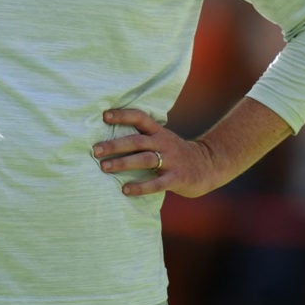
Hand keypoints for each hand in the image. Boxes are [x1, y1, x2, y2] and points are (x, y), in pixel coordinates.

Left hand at [92, 109, 220, 197]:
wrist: (208, 165)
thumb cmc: (176, 153)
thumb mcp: (162, 139)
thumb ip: (143, 137)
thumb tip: (109, 137)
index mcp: (159, 132)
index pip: (140, 117)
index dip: (123, 115)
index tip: (104, 115)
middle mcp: (164, 143)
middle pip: (138, 141)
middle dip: (115, 145)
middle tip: (96, 150)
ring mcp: (171, 161)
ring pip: (145, 160)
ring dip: (124, 163)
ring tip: (104, 167)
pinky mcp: (177, 178)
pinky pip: (157, 183)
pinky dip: (140, 187)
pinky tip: (125, 190)